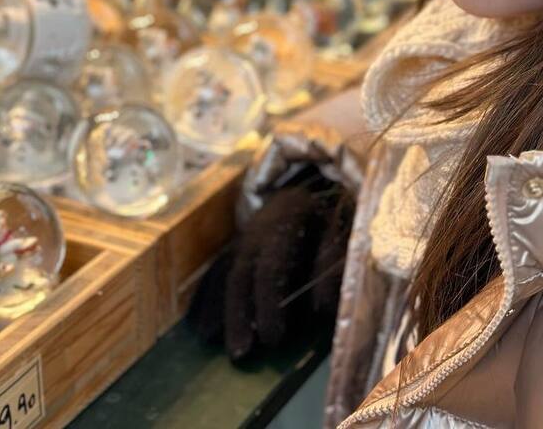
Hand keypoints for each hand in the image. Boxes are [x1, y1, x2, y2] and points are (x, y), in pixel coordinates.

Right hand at [190, 173, 354, 359]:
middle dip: (237, 314)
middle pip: (240, 273)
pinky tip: (200, 323)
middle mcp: (258, 228)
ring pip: (225, 272)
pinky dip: (207, 297)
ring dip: (218, 308)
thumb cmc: (331, 215)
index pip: (270, 267)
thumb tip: (321, 308)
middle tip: (239, 353)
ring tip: (210, 341)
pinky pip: (217, 271)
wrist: (311, 188)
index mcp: (286, 219)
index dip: (267, 304)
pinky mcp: (237, 245)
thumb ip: (333, 264)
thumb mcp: (343, 231)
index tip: (271, 339)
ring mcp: (244, 235)